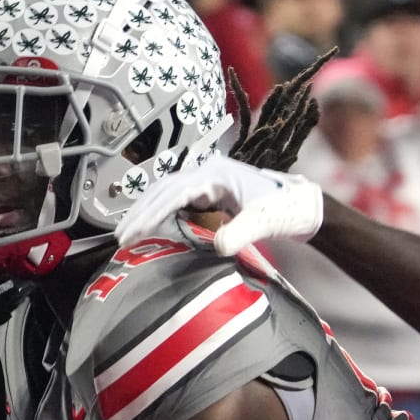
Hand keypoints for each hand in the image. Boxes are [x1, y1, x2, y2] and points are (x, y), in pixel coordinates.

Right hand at [116, 154, 323, 255]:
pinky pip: (176, 198)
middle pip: (163, 189)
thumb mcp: (262, 222)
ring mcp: (206, 179)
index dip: (152, 213)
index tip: (135, 232)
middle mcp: (206, 171)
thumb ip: (241, 233)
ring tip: (127, 233)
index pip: (174, 193)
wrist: (298, 203)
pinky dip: (160, 211)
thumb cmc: (283, 208)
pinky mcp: (209, 191)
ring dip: (146, 211)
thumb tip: (218, 247)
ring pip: (166, 192)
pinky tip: (149, 226)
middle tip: (121, 237)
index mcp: (215, 174)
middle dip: (140, 213)